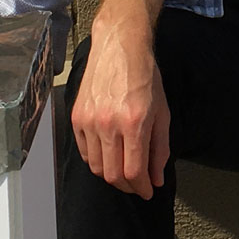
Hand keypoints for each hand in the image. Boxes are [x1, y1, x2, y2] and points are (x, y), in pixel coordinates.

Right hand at [70, 23, 170, 197]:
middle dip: (127, 186)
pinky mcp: (76, 117)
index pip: (134, 171)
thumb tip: (155, 179)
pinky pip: (84, 151)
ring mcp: (89, 120)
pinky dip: (96, 160)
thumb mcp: (162, 112)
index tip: (148, 191)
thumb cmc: (145, 77)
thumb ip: (159, 149)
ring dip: (111, 175)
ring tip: (123, 171)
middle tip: (137, 184)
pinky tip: (108, 155)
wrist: (119, 47)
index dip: (142, 188)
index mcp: (134, 123)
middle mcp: (108, 124)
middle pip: (112, 175)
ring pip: (96, 167)